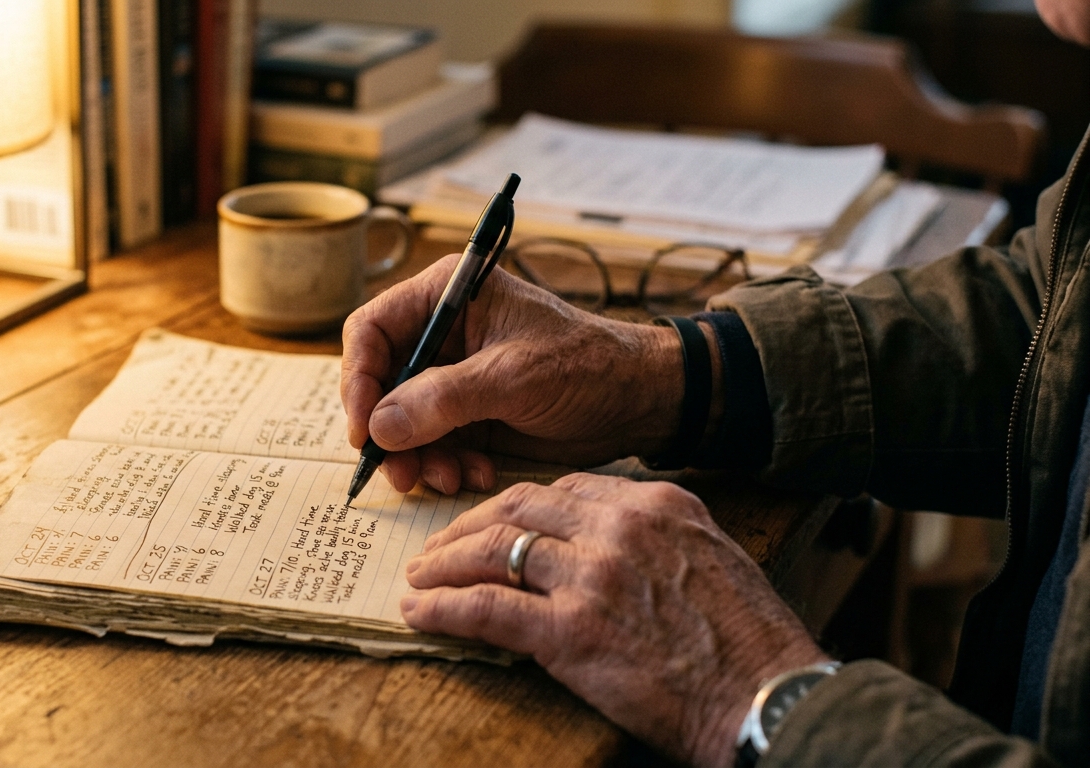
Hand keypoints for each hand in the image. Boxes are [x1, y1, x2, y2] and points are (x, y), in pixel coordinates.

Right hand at [342, 254, 691, 494]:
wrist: (639, 402)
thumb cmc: (588, 366)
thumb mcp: (515, 377)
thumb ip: (444, 399)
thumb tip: (379, 427)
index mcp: (448, 295)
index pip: (371, 330)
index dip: (359, 379)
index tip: (365, 428)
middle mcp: (442, 334)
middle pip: (379, 383)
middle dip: (389, 432)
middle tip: (401, 473)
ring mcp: (452, 377)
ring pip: (400, 422)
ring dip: (417, 458)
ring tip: (448, 480)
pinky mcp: (467, 415)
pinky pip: (431, 445)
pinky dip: (444, 466)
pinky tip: (475, 476)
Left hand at [400, 474, 827, 766]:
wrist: (768, 698)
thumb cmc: (749, 642)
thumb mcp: (711, 558)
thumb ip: (655, 538)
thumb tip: (605, 542)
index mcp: (654, 505)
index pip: (562, 489)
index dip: (514, 506)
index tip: (491, 523)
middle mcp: (618, 528)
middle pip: (518, 508)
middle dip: (467, 525)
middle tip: (438, 545)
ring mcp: (591, 578)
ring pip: (493, 550)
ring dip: (444, 563)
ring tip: (419, 576)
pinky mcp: (569, 632)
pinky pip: (485, 608)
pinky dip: (442, 607)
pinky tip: (419, 611)